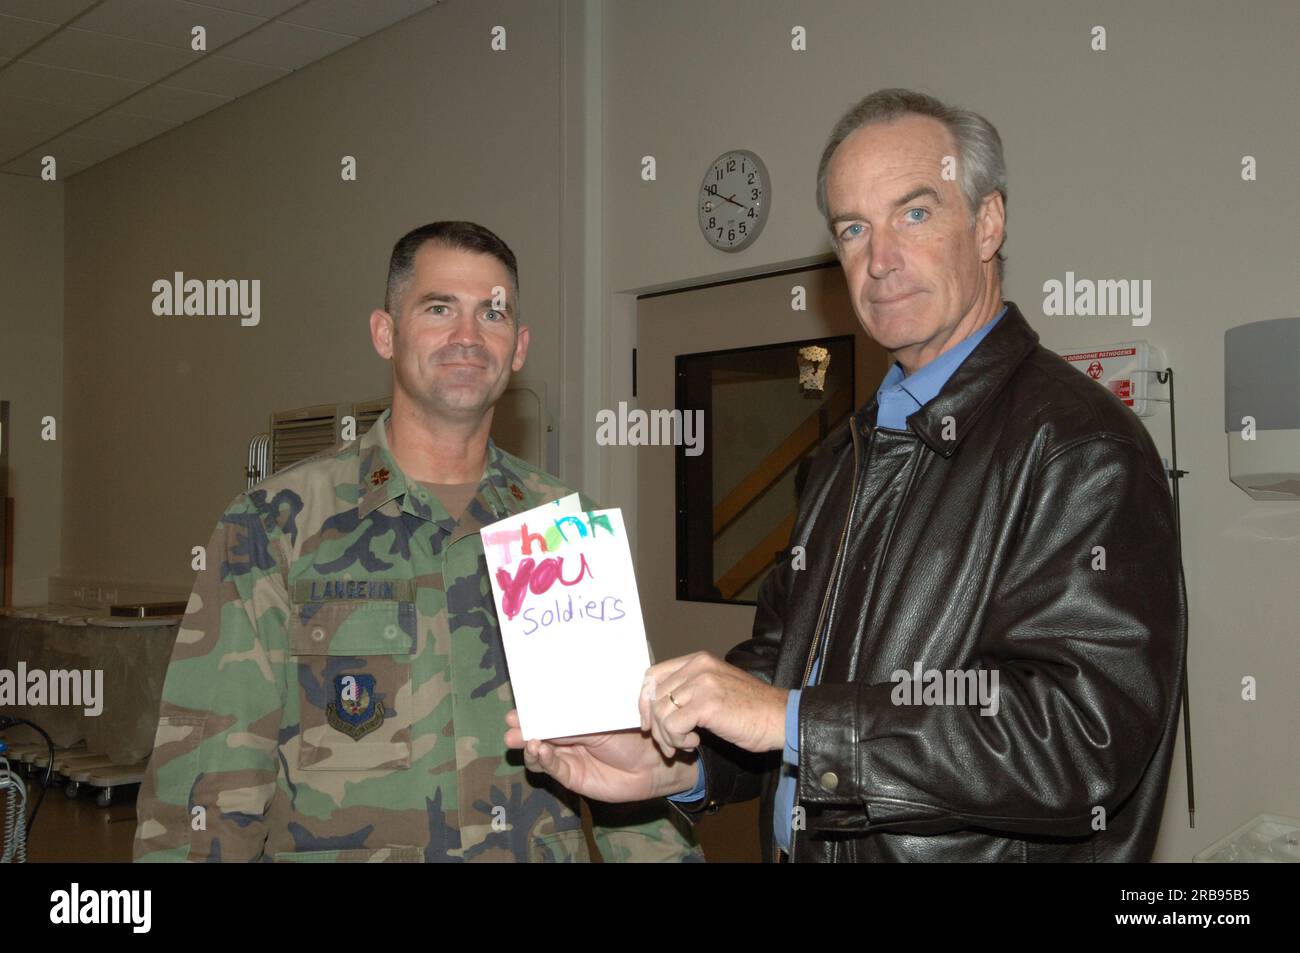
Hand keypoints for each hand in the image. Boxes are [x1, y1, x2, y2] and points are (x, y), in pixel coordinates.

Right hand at [504, 710, 697, 802]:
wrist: (654, 762)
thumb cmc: (634, 732)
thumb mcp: (600, 721)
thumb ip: (571, 722)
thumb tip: (542, 715)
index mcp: (574, 717)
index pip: (546, 713)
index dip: (530, 712)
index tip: (515, 711)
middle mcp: (567, 736)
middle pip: (538, 733)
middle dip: (523, 730)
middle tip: (511, 728)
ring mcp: (567, 757)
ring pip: (539, 753)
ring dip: (531, 747)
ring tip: (529, 741)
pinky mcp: (571, 777)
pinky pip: (552, 769)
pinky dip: (544, 760)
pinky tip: (541, 751)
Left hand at [640, 652, 787, 756]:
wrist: (782, 718)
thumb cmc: (751, 711)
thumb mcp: (715, 690)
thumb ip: (689, 690)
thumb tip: (654, 708)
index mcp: (698, 660)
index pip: (653, 675)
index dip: (644, 702)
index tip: (649, 725)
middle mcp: (698, 666)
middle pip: (653, 696)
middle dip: (655, 726)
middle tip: (669, 746)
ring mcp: (703, 683)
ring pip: (660, 712)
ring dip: (668, 737)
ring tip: (685, 745)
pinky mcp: (708, 703)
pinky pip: (673, 726)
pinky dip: (679, 741)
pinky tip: (695, 743)